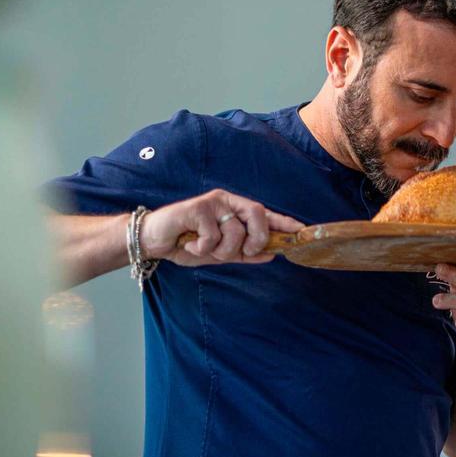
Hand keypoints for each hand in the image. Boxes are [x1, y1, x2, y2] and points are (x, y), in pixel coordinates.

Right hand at [139, 189, 303, 266]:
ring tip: (203, 250)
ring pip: (235, 231)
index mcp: (234, 210)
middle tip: (245, 252)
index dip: (283, 222)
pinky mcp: (197, 208)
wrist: (154, 241)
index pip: (265, 213)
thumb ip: (244, 253)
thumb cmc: (187, 244)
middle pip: (257, 214)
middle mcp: (226, 202)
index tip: (301, 231)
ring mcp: (212, 203)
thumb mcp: (219, 253)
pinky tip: (190, 244)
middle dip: (257, 238)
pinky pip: (213, 236)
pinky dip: (203, 248)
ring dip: (222, 250)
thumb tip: (271, 255)